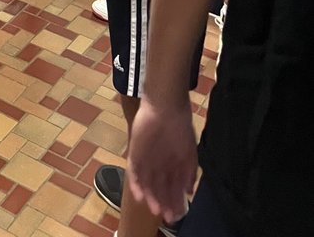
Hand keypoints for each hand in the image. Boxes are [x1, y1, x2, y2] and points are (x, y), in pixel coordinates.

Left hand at [128, 98, 196, 223]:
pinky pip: (134, 172)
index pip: (172, 188)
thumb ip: (189, 173)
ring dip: (151, 197)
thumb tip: (189, 192)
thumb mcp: (190, 153)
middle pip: (160, 188)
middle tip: (168, 218)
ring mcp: (146, 159)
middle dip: (164, 203)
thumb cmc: (180, 128)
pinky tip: (141, 196)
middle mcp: (159, 164)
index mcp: (172, 164)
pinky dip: (136, 184)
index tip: (178, 215)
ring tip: (156, 210)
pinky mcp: (135, 152)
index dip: (175, 202)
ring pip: (147, 183)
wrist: (165, 107)